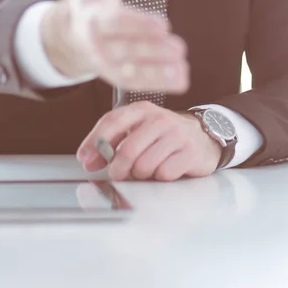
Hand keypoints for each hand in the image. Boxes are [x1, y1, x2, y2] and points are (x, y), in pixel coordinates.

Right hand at [41, 0, 188, 92]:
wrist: (71, 34)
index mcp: (93, 17)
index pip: (115, 23)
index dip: (137, 25)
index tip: (162, 24)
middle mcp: (99, 44)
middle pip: (126, 49)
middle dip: (151, 50)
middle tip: (179, 48)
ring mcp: (109, 64)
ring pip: (132, 71)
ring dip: (157, 72)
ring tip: (183, 70)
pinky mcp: (119, 75)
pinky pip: (138, 82)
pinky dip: (158, 82)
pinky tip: (182, 78)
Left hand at [76, 101, 221, 181]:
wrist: (202, 137)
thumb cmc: (162, 136)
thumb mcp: (137, 130)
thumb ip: (111, 142)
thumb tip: (88, 160)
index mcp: (141, 110)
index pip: (112, 121)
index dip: (95, 142)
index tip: (85, 160)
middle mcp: (159, 119)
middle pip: (127, 150)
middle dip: (118, 169)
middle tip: (119, 174)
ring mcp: (177, 134)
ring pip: (144, 165)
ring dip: (141, 175)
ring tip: (147, 169)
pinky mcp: (190, 152)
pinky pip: (164, 173)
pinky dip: (160, 177)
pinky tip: (165, 169)